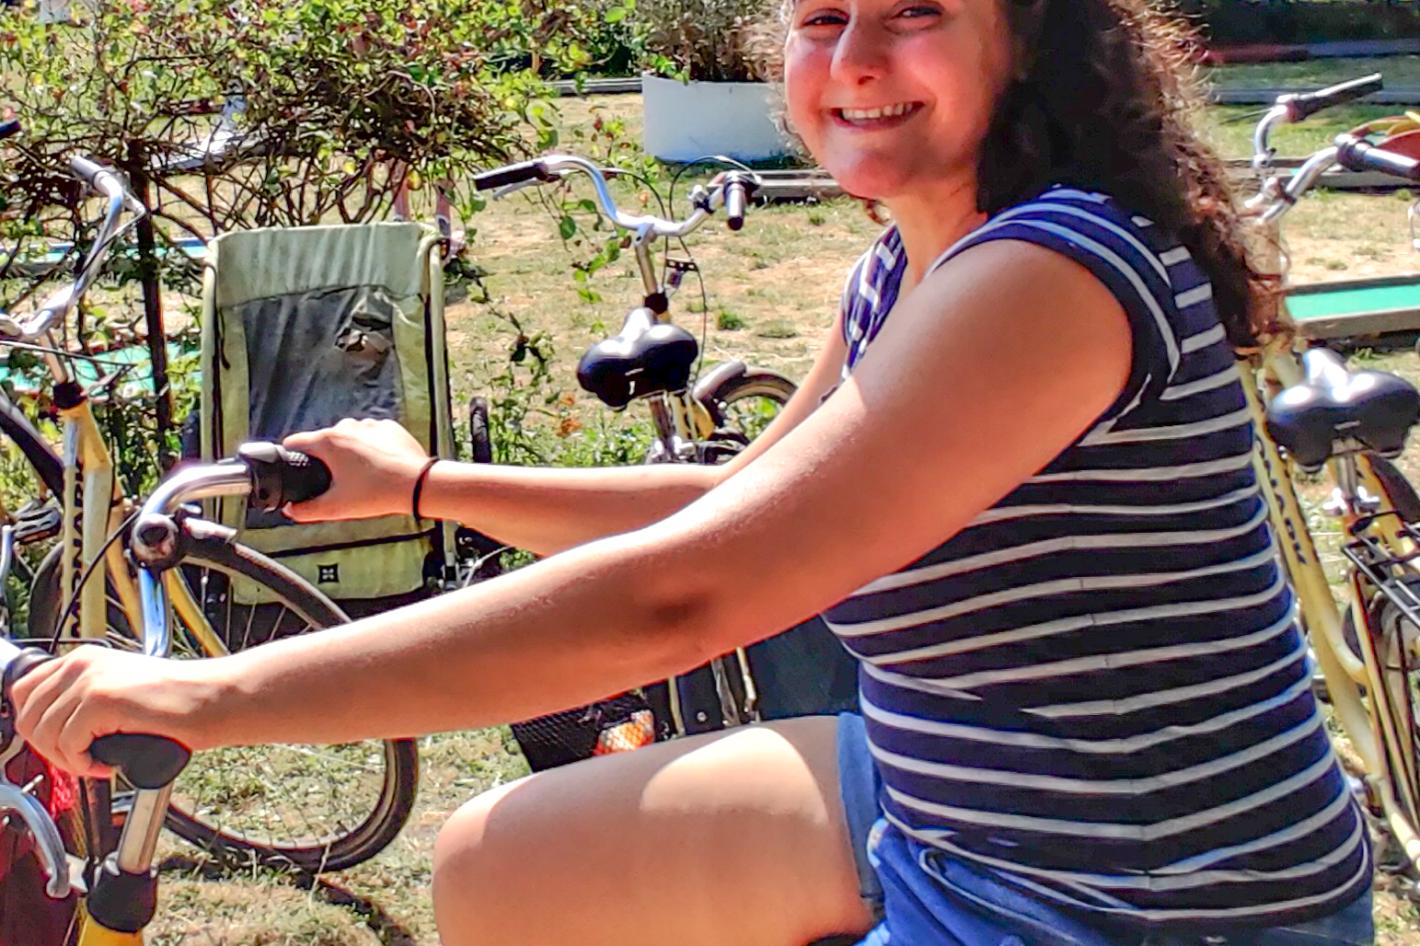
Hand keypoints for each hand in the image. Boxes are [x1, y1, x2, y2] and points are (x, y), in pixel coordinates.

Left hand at [11, 646, 218, 777]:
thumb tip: (56, 730)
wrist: (215, 698)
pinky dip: (84, 764)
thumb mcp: (122, 690)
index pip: (26, 691)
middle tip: (79, 758)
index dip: (37, 725)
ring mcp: (89, 680)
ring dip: (68, 760)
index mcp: (84, 658)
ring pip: (44, 735)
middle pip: (28, 716)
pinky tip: (109, 763)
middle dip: (49, 748)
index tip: (60, 743)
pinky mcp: (100, 701)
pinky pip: (68, 745)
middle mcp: (81, 663)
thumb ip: (87, 700)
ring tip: (97, 762)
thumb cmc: (181, 700)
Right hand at [282, 418, 429, 521]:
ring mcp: (370, 425)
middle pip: (323, 440)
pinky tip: (379, 466)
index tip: (298, 468)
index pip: (295, 442)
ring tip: (360, 476)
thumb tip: (291, 510)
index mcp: (328, 441)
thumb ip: (308, 510)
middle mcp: (347, 427)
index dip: (292, 456)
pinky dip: (371, 448)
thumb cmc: (377, 494)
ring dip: (349, 452)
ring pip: (349, 437)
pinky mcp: (389, 428)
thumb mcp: (336, 507)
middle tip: (337, 482)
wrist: (417, 485)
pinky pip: (372, 436)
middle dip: (325, 459)